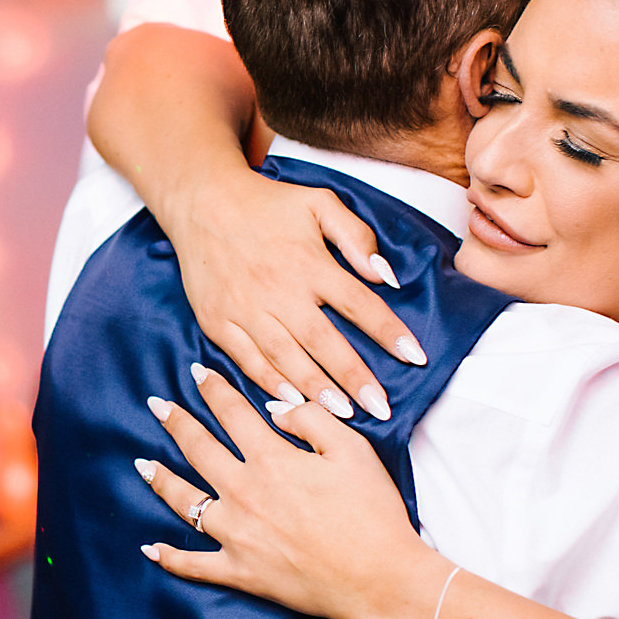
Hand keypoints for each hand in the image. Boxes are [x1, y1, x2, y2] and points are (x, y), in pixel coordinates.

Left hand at [137, 364, 436, 618]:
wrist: (380, 579)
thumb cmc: (373, 514)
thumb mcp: (353, 450)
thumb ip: (311, 419)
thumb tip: (273, 408)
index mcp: (271, 459)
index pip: (232, 413)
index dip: (213, 390)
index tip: (197, 373)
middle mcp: (244, 492)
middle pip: (199, 449)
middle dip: (176, 422)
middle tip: (157, 405)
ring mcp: (236, 534)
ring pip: (185, 501)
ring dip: (160, 479)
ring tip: (142, 464)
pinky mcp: (240, 571)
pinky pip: (194, 564)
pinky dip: (170, 557)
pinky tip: (150, 548)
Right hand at [170, 167, 422, 419]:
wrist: (202, 203)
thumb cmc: (266, 204)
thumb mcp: (319, 203)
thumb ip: (356, 235)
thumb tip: (385, 275)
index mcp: (309, 262)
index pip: (360, 303)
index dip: (389, 332)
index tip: (415, 357)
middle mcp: (279, 289)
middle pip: (324, 342)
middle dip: (354, 378)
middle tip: (380, 408)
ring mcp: (246, 309)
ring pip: (287, 358)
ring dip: (316, 389)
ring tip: (343, 415)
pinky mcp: (219, 322)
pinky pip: (247, 360)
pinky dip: (270, 383)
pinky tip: (292, 401)